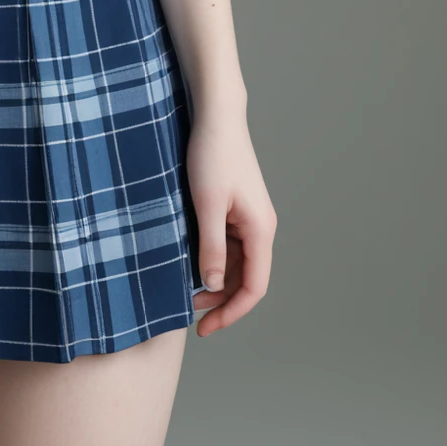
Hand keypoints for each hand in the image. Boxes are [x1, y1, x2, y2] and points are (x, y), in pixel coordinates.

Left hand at [185, 113, 276, 337]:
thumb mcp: (207, 205)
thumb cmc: (212, 156)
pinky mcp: (236, 209)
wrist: (216, 117)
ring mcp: (248, 218)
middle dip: (221, 300)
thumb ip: (212, 248)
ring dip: (216, 281)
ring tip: (186, 291)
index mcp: (260, 230)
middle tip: (189, 314)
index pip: (254, 288)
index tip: (206, 328)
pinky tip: (191, 264)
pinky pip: (228, 245)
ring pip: (237, 263)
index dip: (231, 312)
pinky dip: (213, 260)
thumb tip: (214, 286)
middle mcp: (260, 228)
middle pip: (247, 279)